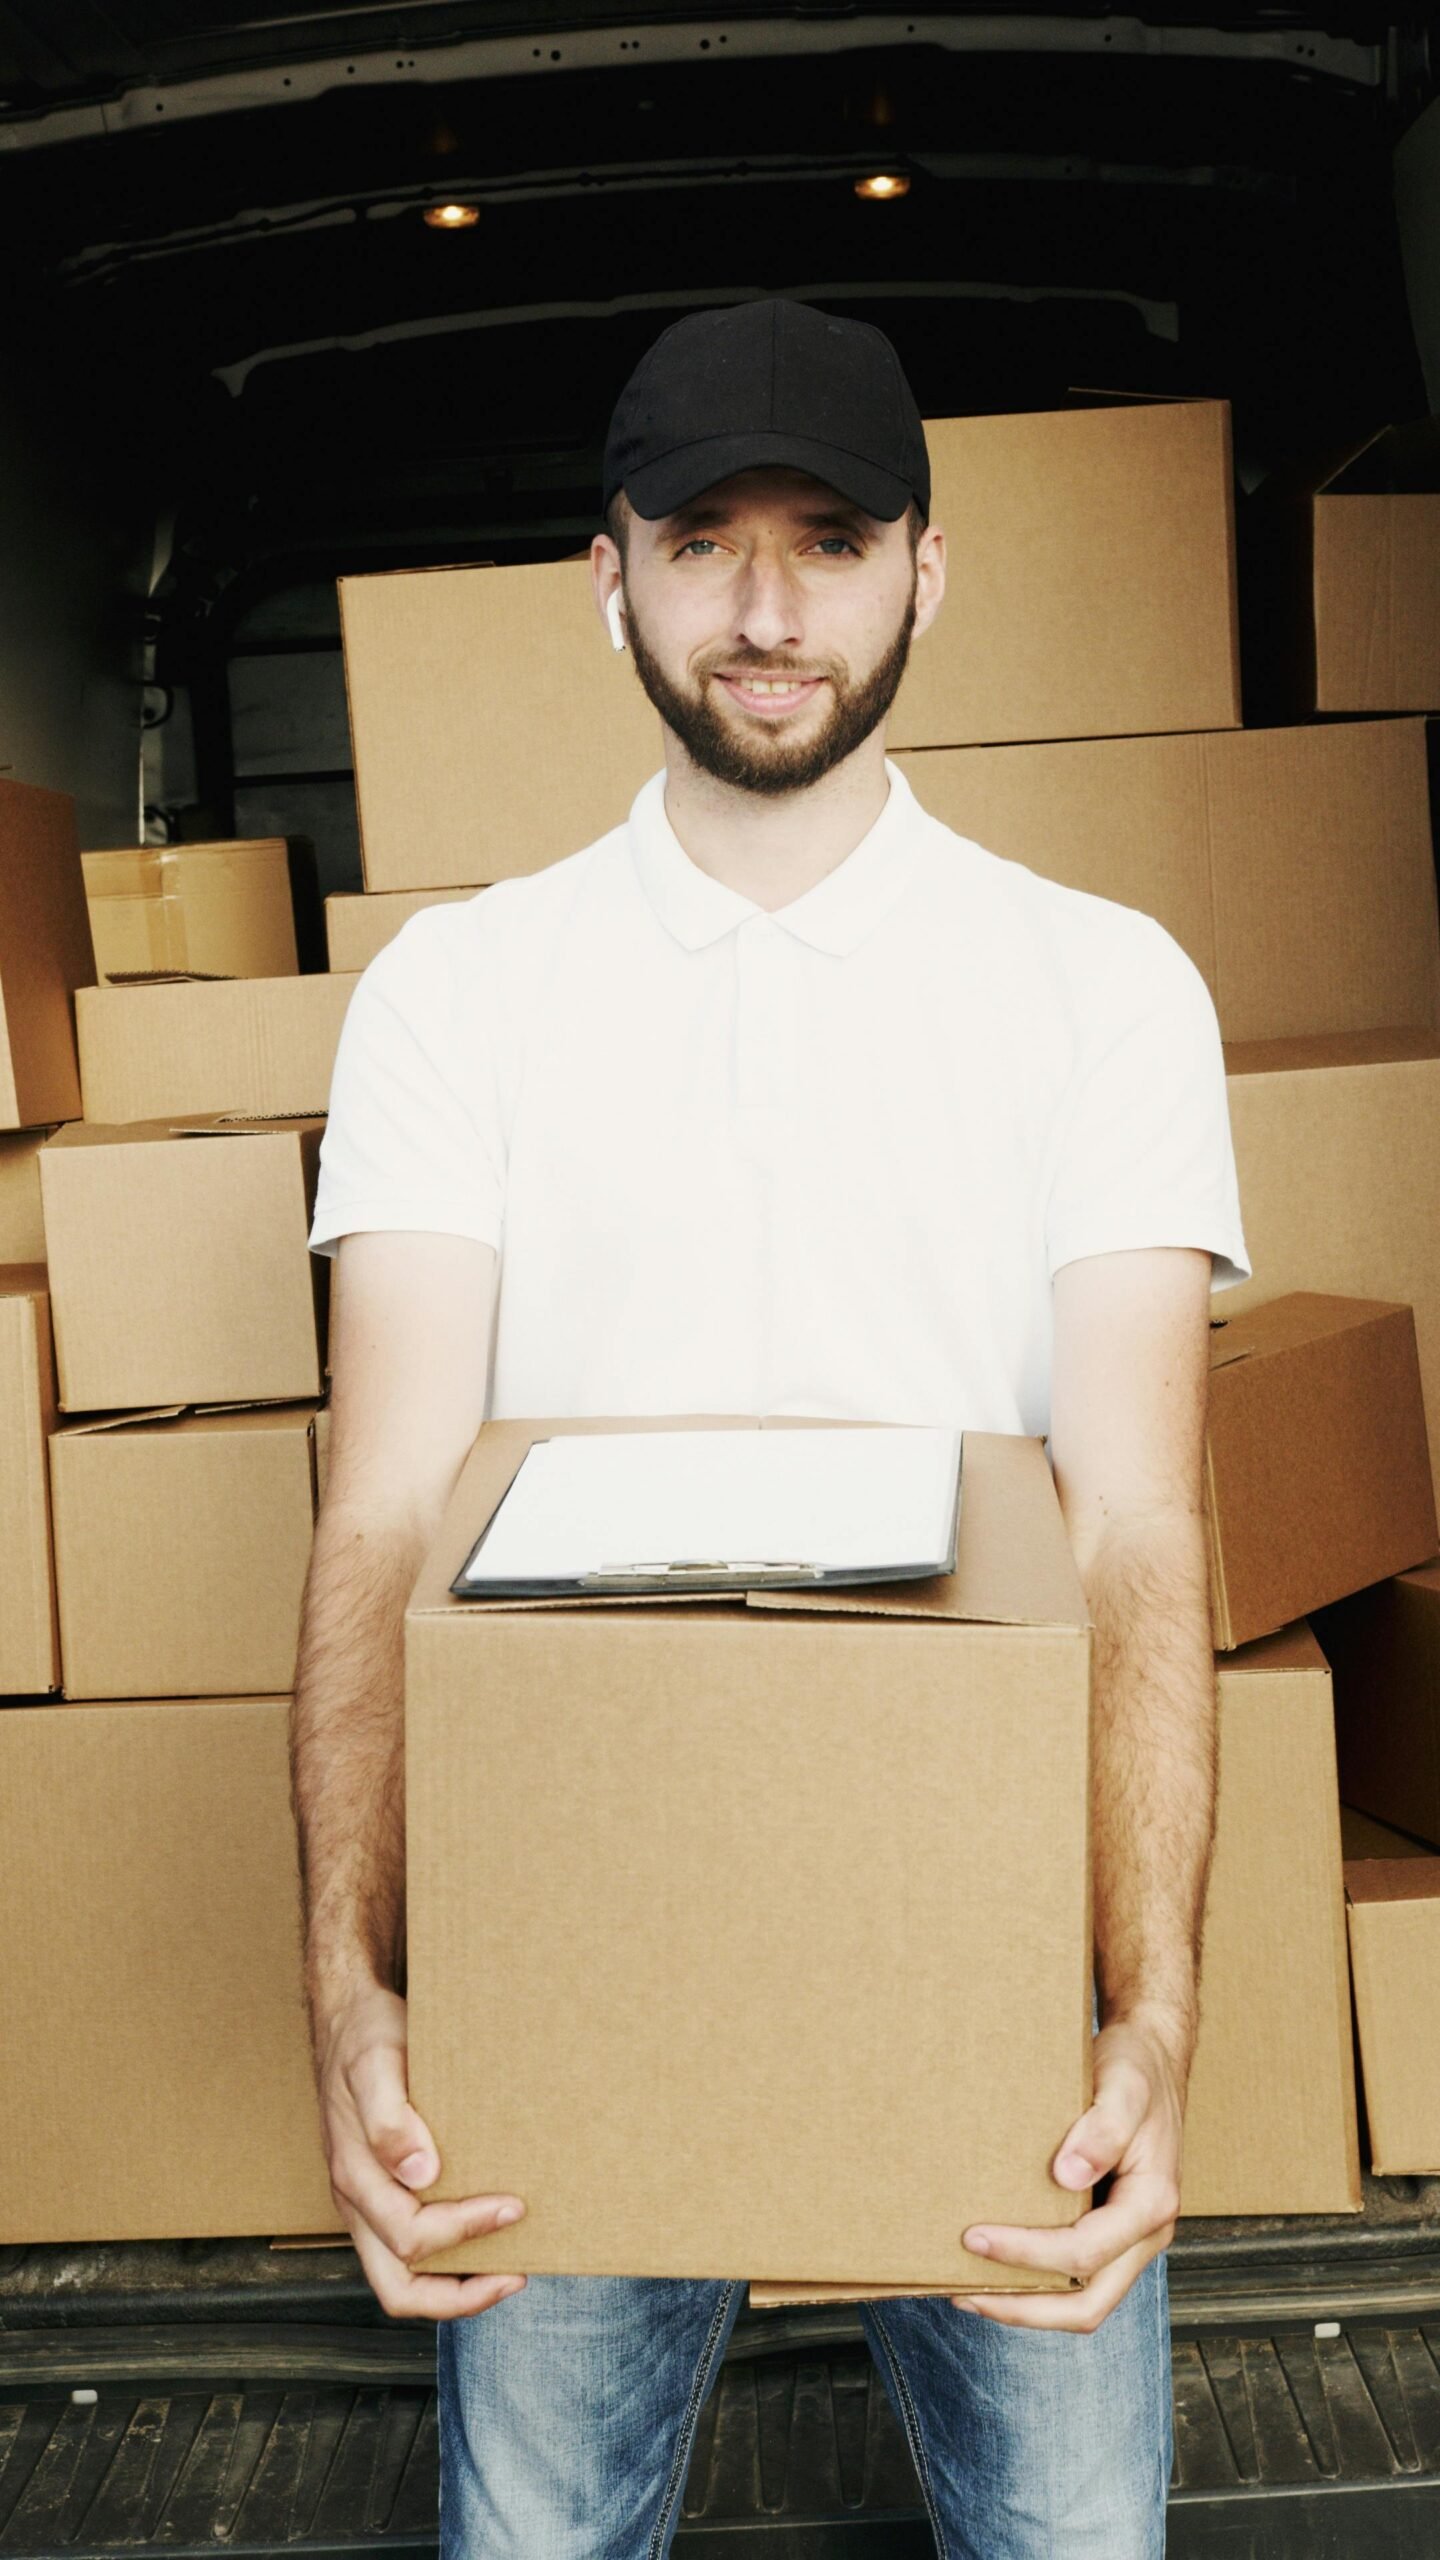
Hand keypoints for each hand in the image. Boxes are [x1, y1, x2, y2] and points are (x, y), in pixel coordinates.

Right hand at [317, 1980, 527, 2321]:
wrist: (346, 2018)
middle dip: (460, 2295)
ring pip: (402, 2278)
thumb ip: (390, 2120)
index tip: (512, 2207)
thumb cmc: (365, 2037)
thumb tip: (420, 2174)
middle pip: (398, 2288)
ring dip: (454, 2287)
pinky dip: (447, 2259)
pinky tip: (483, 2237)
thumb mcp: (377, 2064)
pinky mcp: (381, 2192)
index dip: (463, 2230)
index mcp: (355, 2177)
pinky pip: (408, 2248)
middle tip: (516, 2274)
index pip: (409, 2236)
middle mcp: (356, 2201)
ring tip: (507, 2271)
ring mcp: (366, 2202)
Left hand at [954, 2015, 1183, 2332]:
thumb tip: (1067, 2176)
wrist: (1152, 2058)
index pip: (1086, 2251)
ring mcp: (1130, 2237)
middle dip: (1023, 2307)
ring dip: (1027, 2304)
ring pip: (1082, 2300)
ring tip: (968, 2291)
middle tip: (962, 2292)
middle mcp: (1145, 2233)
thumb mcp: (1124, 2086)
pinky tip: (996, 2266)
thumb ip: (1103, 2128)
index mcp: (1152, 2203)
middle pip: (1088, 2305)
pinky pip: (1076, 2275)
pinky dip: (1037, 2282)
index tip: (976, 2237)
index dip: (1028, 2254)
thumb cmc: (1137, 2069)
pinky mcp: (1111, 2230)